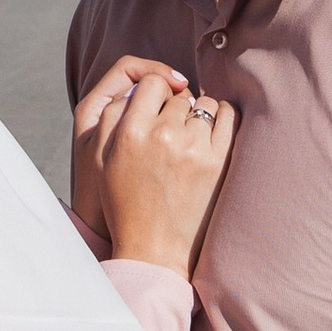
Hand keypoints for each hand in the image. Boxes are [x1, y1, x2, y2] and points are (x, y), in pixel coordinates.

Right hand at [71, 57, 236, 277]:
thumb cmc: (126, 202)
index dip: (156, 91)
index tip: (158, 105)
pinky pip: (227, 116)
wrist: (154, 248)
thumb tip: (140, 87)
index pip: (150, 82)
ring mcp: (193, 147)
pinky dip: (221, 117)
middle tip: (172, 129)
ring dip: (199, 113)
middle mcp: (162, 135)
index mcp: (131, 131)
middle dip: (176, 107)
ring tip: (191, 134)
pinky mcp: (218, 161)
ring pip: (203, 104)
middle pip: (178, 95)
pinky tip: (213, 129)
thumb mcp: (104, 158)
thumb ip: (116, 117)